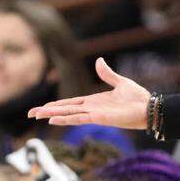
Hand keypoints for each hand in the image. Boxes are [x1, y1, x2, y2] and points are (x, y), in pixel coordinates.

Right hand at [28, 57, 150, 128]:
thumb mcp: (120, 82)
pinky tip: (54, 120)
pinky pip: (80, 118)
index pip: (70, 103)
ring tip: (37, 116)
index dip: (56, 105)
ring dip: (52, 115)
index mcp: (94, 101)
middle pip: (65, 109)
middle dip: (47, 111)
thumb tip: (98, 60)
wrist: (149, 107)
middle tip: (30, 114)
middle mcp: (91, 109)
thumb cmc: (137, 98)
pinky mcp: (100, 119)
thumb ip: (107, 73)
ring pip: (68, 114)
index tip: (42, 108)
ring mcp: (94, 114)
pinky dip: (67, 119)